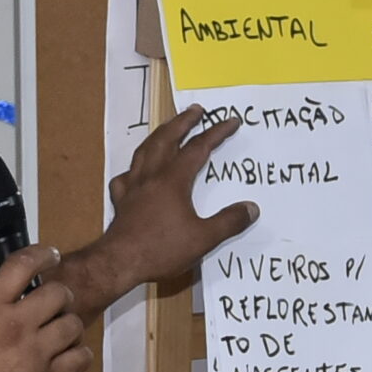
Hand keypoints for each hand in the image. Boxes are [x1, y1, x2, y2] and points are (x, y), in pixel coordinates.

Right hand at [0, 244, 90, 371]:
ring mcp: (35, 355)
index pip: (21, 267)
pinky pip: (79, 359)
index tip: (49, 256)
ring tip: (59, 335)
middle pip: (57, 294)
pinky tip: (68, 359)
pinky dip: (78, 356)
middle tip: (54, 305)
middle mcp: (15, 327)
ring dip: (69, 327)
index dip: (41, 254)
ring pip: (73, 325)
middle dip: (59, 296)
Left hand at [67, 106, 253, 307]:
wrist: (120, 262)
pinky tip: (137, 173)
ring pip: (144, 151)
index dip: (216, 132)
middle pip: (167, 139)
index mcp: (173, 180)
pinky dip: (134, 169)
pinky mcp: (121, 200)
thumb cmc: (162, 249)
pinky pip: (126, 176)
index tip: (231, 121)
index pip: (198, 148)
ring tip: (167, 129)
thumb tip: (251, 208)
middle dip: (183, 122)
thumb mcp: (203, 238)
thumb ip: (229, 222)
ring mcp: (132, 186)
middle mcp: (152, 176)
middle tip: (195, 109)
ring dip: (159, 136)